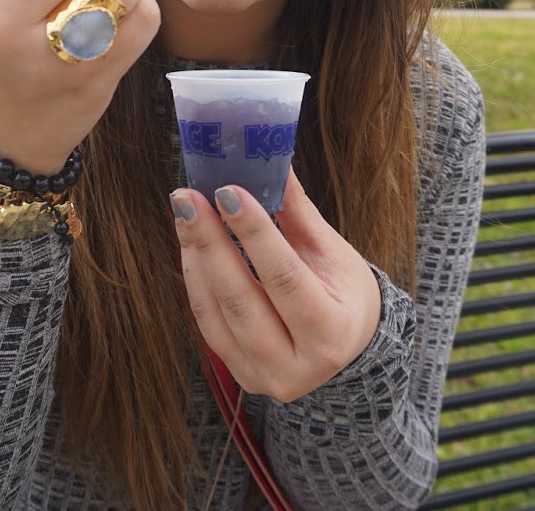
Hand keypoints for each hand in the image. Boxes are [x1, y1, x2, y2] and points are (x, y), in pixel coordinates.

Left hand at [172, 171, 381, 401]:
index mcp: (331, 333)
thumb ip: (298, 212)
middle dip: (210, 242)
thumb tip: (270, 158)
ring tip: (185, 212)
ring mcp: (263, 376)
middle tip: (188, 197)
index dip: (253, 233)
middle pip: (241, 300)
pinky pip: (207, 323)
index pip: (284, 278)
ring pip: (215, 313)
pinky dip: (195, 280)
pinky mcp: (239, 373)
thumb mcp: (332, 253)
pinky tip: (191, 244)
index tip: (227, 191)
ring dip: (196, 257)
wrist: (349, 346)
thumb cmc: (345, 293)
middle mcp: (296, 367)